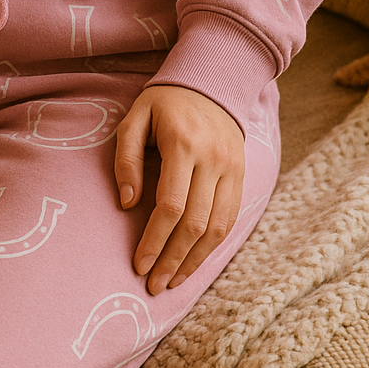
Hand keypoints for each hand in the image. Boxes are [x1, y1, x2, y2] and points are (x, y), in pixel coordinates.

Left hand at [114, 84, 244, 294]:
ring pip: (217, 227)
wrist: (212, 82)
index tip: (139, 264)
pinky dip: (212, 246)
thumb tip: (127, 204)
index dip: (154, 240)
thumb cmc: (163, 103)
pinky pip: (230, 219)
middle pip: (194, 223)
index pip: (170, 205)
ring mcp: (232, 169)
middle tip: (153, 285)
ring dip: (194, 260)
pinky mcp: (241, 176)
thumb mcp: (134, 119)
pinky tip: (194, 262)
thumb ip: (126, 159)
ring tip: (172, 282)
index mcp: (183, 144)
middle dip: (172, 259)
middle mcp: (213, 160)